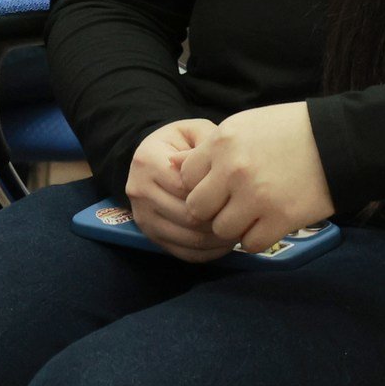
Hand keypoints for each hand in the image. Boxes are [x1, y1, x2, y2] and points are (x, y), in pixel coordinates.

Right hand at [122, 119, 230, 261]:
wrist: (156, 155)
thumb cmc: (182, 142)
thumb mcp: (195, 131)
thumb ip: (207, 147)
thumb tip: (217, 172)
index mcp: (147, 160)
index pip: (187, 188)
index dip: (217, 194)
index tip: (241, 196)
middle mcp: (138, 189)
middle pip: (188, 217)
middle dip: (220, 220)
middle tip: (247, 218)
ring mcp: (142, 215)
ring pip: (188, 238)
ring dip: (218, 240)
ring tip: (240, 230)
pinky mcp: (149, 235)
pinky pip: (183, 253)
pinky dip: (209, 253)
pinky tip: (225, 243)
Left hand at [178, 103, 334, 254]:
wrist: (339, 141)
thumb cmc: (290, 129)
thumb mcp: (244, 125)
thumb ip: (207, 148)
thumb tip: (171, 164)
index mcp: (222, 143)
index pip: (185, 178)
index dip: (198, 185)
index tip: (215, 186)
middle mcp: (233, 170)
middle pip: (197, 208)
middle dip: (210, 210)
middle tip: (229, 205)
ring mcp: (256, 197)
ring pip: (222, 229)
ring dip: (233, 226)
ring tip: (249, 214)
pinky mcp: (280, 220)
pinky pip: (250, 244)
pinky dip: (256, 238)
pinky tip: (266, 224)